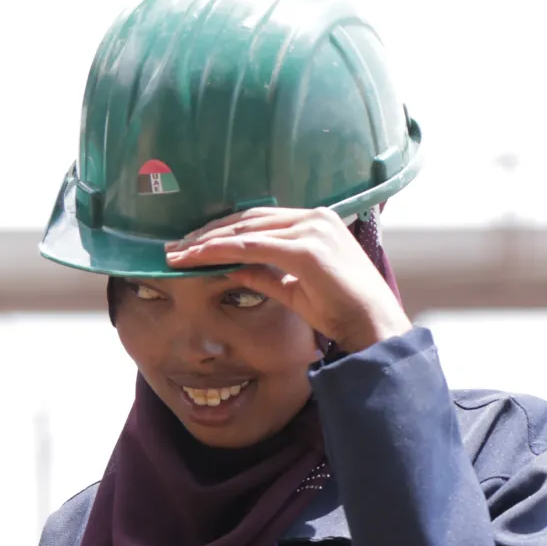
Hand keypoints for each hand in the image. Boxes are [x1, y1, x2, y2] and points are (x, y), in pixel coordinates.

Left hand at [165, 207, 410, 352]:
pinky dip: (221, 252)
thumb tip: (230, 269)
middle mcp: (315, 218)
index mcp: (316, 222)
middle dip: (206, 234)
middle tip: (173, 247)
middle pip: (247, 220)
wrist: (373, 327)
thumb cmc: (339, 310)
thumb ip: (263, 274)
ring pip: (245, 231)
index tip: (190, 244)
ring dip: (206, 243)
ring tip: (177, 254)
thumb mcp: (292, 288)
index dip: (221, 230)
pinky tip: (197, 259)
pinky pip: (252, 247)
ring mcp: (313, 230)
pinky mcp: (307, 249)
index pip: (258, 220)